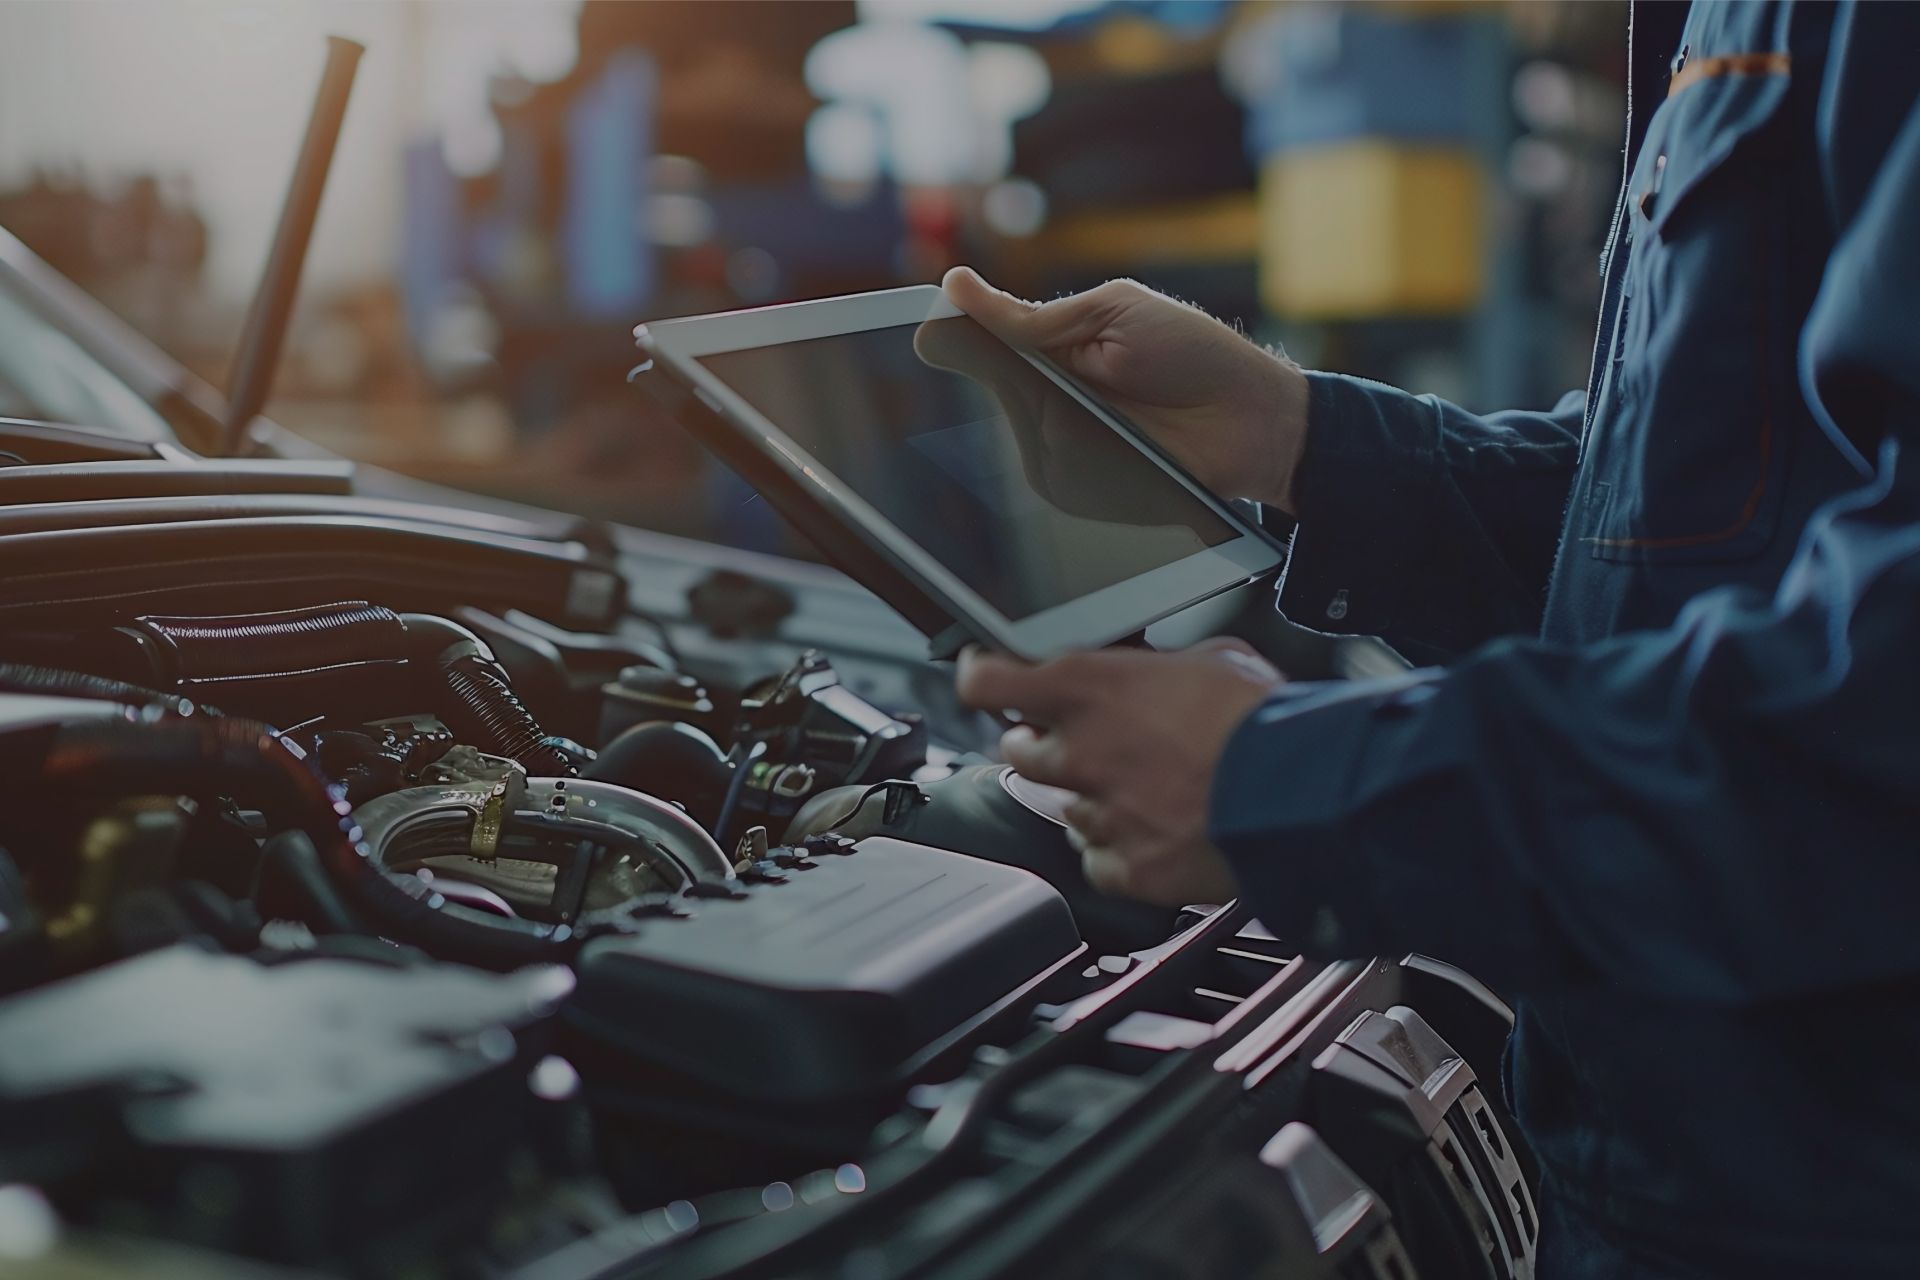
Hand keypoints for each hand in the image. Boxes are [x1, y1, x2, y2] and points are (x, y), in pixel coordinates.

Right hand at [943, 267, 1310, 514]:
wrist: (1252, 421)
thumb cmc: (1194, 355)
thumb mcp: (1111, 313)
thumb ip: (1032, 317)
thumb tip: (956, 287)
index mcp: (1058, 342)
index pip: (988, 337)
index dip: (956, 334)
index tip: (925, 331)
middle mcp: (1051, 393)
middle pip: (991, 385)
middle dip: (996, 372)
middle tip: (1040, 367)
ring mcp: (1061, 440)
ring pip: (1013, 430)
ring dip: (1034, 414)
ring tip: (1090, 404)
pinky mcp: (1075, 485)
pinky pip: (1043, 474)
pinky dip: (1056, 456)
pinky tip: (1088, 442)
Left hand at [956, 639, 1283, 904]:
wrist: (1301, 794)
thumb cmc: (1263, 723)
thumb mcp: (1214, 659)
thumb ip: (1164, 667)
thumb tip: (1163, 670)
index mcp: (1091, 689)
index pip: (989, 682)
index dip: (983, 679)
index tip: (986, 678)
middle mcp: (1081, 752)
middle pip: (1018, 750)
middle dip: (1041, 743)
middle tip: (1080, 741)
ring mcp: (1100, 814)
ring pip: (1065, 808)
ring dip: (1091, 798)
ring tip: (1145, 790)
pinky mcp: (1126, 868)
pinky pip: (1098, 861)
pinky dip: (1117, 851)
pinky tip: (1151, 835)